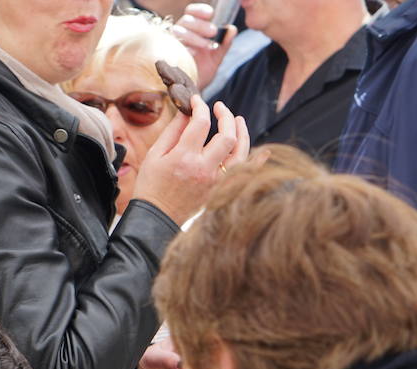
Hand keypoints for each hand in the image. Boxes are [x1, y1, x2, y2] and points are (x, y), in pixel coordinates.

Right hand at [133, 98, 250, 226]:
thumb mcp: (154, 155)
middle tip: (219, 107)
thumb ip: (172, 132)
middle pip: (227, 136)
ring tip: (238, 120)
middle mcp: (203, 168)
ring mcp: (214, 181)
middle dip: (226, 116)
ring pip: (240, 153)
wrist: (156, 218)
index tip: (197, 101)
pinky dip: (256, 163)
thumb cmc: (151, 186)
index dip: (200, 106)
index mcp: (184, 157)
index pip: (201, 122)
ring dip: (242, 133)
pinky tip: (265, 152)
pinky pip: (244, 174)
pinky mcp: (219, 190)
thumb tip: (187, 112)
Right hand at [172, 4, 237, 89]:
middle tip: (213, 32)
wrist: (191, 94)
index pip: (191, 12)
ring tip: (207, 46)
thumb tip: (232, 29)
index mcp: (192, 31)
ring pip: (178, 31)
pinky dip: (184, 49)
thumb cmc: (201, 73)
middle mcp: (180, 36)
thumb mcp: (216, 57)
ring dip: (194, 36)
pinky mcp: (165, 57)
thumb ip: (224, 44)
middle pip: (186, 20)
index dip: (199, 10)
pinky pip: (171, 47)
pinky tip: (193, 54)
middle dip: (201, 25)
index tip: (210, 14)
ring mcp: (171, 46)